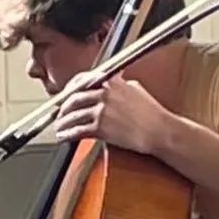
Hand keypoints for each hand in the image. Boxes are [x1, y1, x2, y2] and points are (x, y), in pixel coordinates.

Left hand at [53, 78, 176, 156]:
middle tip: (59, 113)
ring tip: (59, 127)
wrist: (159, 130)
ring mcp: (102, 111)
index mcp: (111, 82)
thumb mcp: (135, 88)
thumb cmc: (151, 112)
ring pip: (73, 115)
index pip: (82, 81)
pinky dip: (67, 134)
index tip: (65, 95)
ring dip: (62, 122)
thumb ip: (119, 84)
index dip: (69, 89)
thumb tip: (110, 83)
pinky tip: (63, 137)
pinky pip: (77, 130)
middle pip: (73, 99)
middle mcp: (104, 94)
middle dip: (63, 108)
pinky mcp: (101, 128)